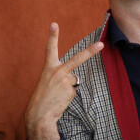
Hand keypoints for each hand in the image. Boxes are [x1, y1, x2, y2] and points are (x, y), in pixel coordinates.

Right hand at [25, 22, 103, 139]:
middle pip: (77, 59)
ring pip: (74, 79)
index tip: (54, 24)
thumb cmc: (42, 97)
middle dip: (91, 51)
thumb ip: (60, 74)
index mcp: (49, 68)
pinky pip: (74, 89)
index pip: (50, 48)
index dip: (53, 36)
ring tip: (58, 95)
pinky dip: (69, 94)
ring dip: (69, 87)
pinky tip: (61, 99)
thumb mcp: (47, 81)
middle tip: (101, 44)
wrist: (38, 116)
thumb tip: (74, 78)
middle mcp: (57, 71)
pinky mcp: (71, 90)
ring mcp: (65, 80)